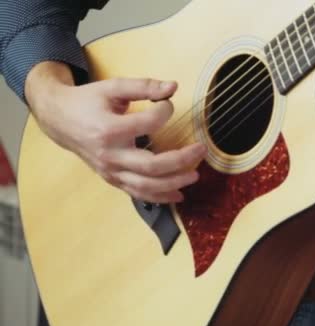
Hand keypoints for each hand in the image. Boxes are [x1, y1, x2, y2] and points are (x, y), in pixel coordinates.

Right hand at [25, 61, 206, 203]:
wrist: (59, 120)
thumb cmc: (88, 101)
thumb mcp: (112, 87)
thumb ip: (143, 86)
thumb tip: (173, 87)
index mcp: (109, 129)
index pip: (147, 123)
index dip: (165, 111)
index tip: (169, 104)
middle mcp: (110, 154)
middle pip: (151, 166)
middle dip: (181, 160)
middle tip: (201, 150)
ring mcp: (110, 170)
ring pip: (146, 186)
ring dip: (174, 184)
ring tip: (195, 175)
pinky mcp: (112, 179)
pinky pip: (137, 194)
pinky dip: (159, 197)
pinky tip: (178, 194)